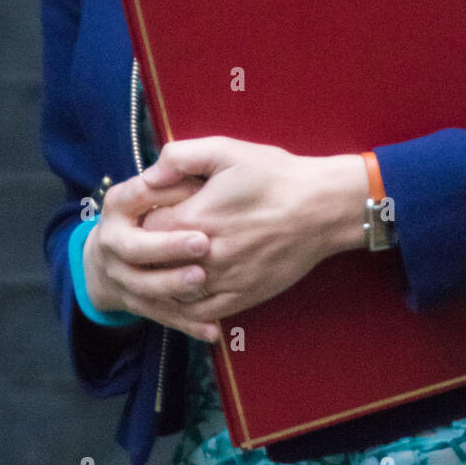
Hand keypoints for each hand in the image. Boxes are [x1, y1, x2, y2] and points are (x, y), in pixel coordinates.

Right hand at [83, 170, 218, 341]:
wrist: (107, 254)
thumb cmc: (147, 208)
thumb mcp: (153, 185)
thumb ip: (173, 175)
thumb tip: (195, 181)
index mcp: (118, 206)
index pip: (134, 196)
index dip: (160, 196)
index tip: (194, 193)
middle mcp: (112, 243)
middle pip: (134, 249)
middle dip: (166, 247)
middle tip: (202, 243)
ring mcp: (121, 278)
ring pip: (144, 288)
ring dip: (172, 286)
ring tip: (201, 280)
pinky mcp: (136, 303)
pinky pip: (161, 316)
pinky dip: (186, 324)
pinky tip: (211, 329)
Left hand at [138, 137, 367, 322]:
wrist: (322, 208)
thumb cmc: (275, 175)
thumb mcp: (227, 151)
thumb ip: (181, 157)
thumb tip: (149, 174)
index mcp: (197, 218)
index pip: (146, 228)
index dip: (143, 218)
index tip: (148, 210)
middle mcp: (206, 256)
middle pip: (156, 264)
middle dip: (150, 251)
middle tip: (152, 239)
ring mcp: (224, 281)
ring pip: (174, 292)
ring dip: (164, 280)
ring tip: (164, 264)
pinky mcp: (242, 297)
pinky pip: (201, 313)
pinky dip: (186, 306)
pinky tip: (185, 290)